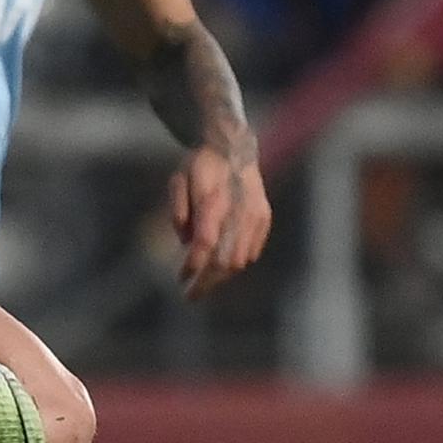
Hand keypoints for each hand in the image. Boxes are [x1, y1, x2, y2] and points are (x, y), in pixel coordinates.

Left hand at [169, 144, 273, 297]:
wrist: (234, 147)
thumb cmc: (200, 165)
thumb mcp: (179, 181)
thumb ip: (178, 211)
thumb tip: (186, 243)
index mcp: (214, 199)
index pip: (205, 242)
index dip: (193, 265)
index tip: (181, 279)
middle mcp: (238, 210)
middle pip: (224, 258)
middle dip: (206, 281)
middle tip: (190, 295)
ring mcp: (254, 215)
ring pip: (239, 259)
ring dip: (220, 276)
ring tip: (203, 282)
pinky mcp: (263, 218)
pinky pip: (251, 251)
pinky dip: (235, 263)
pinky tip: (220, 268)